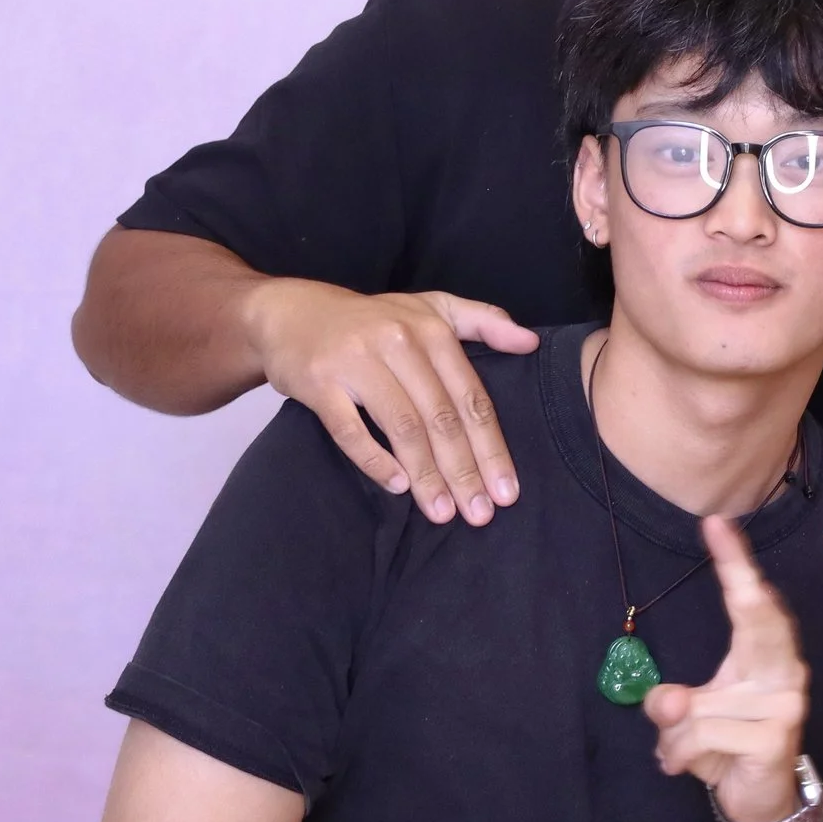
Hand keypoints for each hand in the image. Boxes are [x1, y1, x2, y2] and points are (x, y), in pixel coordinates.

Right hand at [244, 277, 538, 524]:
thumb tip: (531, 342)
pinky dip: (374, 460)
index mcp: (432, 331)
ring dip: (426, 475)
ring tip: (443, 512)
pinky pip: (350, 429)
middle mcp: (400, 344)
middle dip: (464, 471)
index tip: (507, 491)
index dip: (492, 448)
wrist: (291, 311)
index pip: (471, 399)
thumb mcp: (431, 307)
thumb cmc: (372, 318)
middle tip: (479, 514)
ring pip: (403, 427)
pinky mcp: (319, 381)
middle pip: (441, 418)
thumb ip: (483, 321)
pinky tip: (398, 487)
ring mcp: (357, 362)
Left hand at [645, 516, 809, 821]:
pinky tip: (686, 768)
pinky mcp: (774, 738)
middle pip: (760, 619)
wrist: (757, 801)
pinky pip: (701, 734)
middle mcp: (784, 671)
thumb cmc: (725, 746)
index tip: (716, 525)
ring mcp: (785, 704)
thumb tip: (665, 699)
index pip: (751, 603)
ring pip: (698, 704)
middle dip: (741, 579)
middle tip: (719, 529)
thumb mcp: (687, 719)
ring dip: (673, 736)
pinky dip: (680, 755)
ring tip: (679, 753)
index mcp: (765, 655)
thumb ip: (672, 704)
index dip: (736, 563)